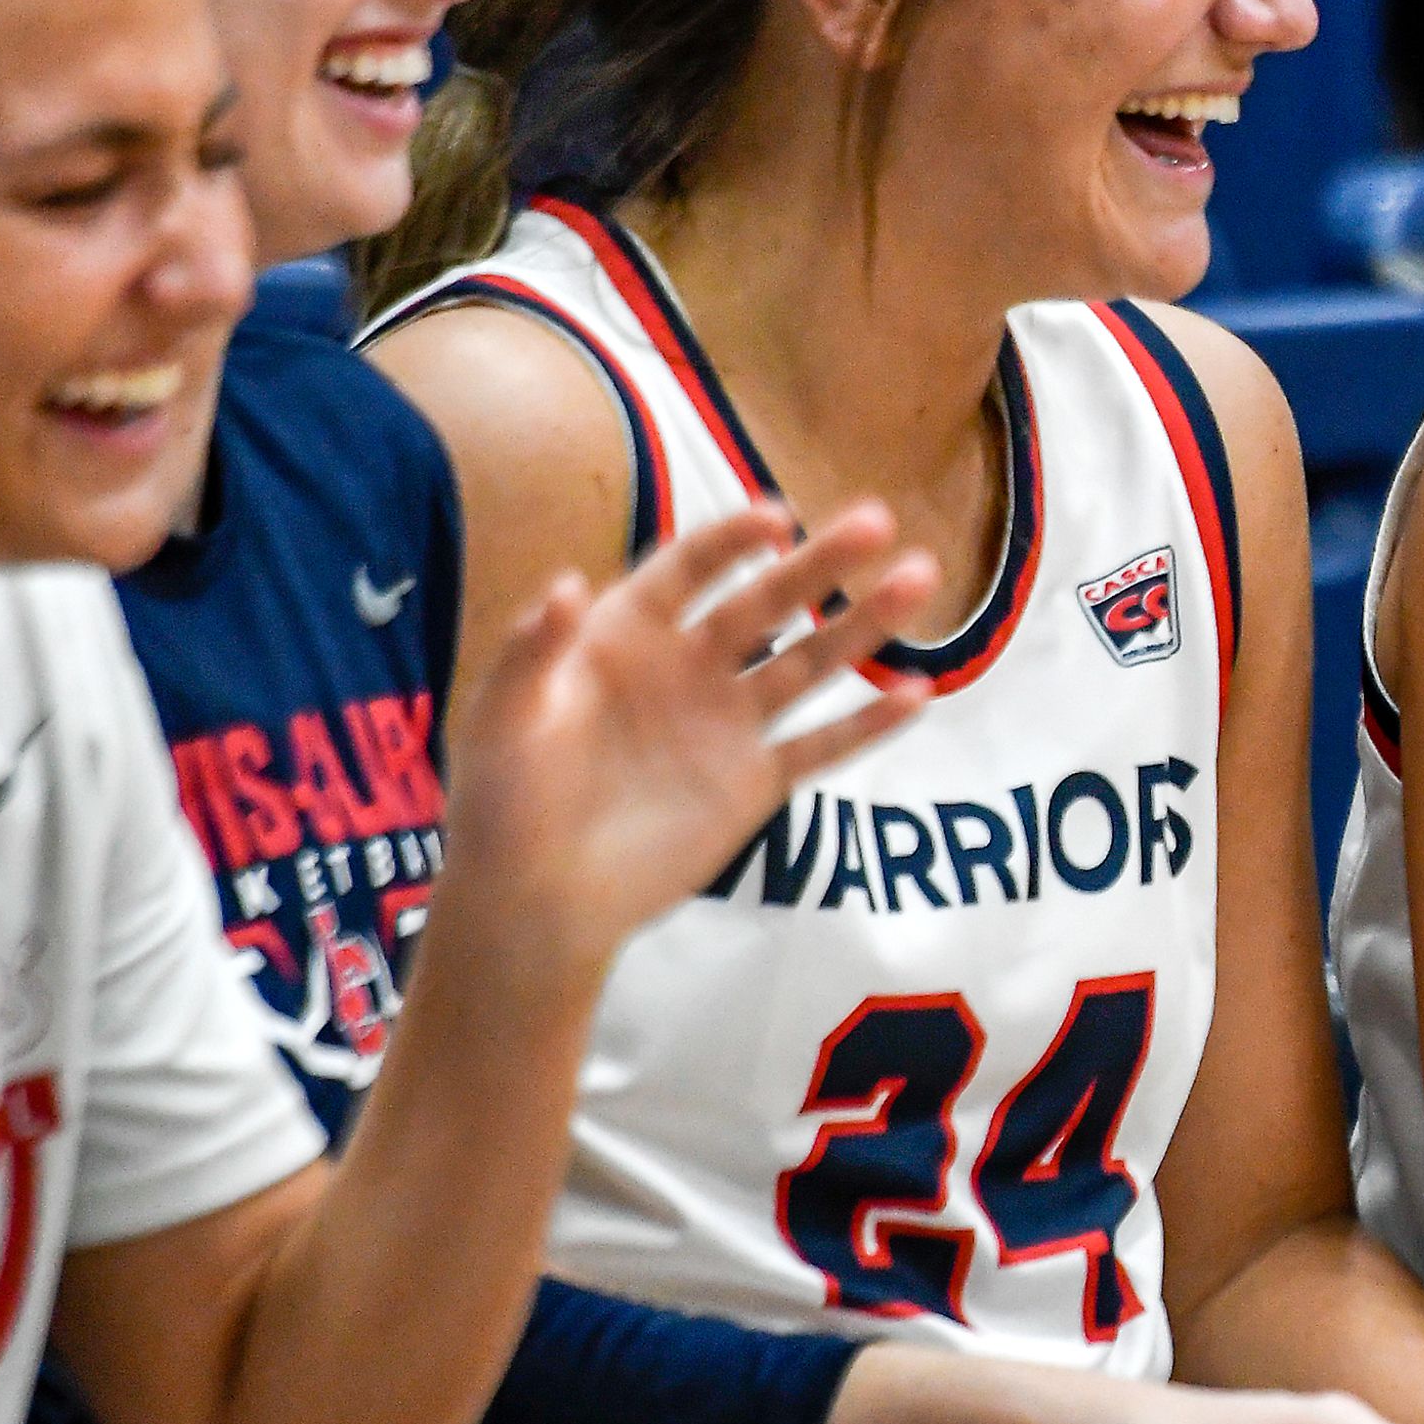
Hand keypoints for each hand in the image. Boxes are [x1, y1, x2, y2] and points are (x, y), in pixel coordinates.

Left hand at [440, 503, 938, 974]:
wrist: (536, 903)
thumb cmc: (504, 803)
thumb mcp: (503, 719)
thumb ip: (533, 653)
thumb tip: (566, 584)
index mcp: (624, 635)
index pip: (688, 569)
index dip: (731, 540)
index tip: (777, 519)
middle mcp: (687, 666)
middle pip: (766, 602)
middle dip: (821, 562)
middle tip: (877, 521)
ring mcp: (727, 724)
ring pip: (808, 661)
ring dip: (864, 624)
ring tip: (919, 581)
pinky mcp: (754, 784)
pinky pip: (821, 747)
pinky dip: (869, 724)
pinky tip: (919, 694)